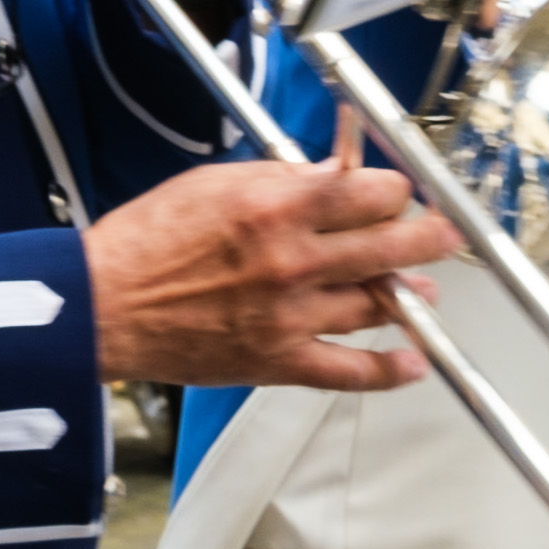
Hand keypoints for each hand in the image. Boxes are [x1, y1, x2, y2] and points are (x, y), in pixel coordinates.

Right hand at [83, 118, 457, 390]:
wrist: (101, 306)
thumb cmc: (144, 241)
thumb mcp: (210, 183)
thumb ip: (276, 179)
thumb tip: (328, 176)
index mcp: (276, 207)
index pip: (371, 192)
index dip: (392, 188)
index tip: (395, 191)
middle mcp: (293, 260)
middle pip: (392, 245)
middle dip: (430, 236)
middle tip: (446, 233)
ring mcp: (290, 315)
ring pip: (378, 304)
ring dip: (410, 295)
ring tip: (423, 291)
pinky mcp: (278, 361)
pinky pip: (350, 371)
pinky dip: (389, 371)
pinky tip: (413, 363)